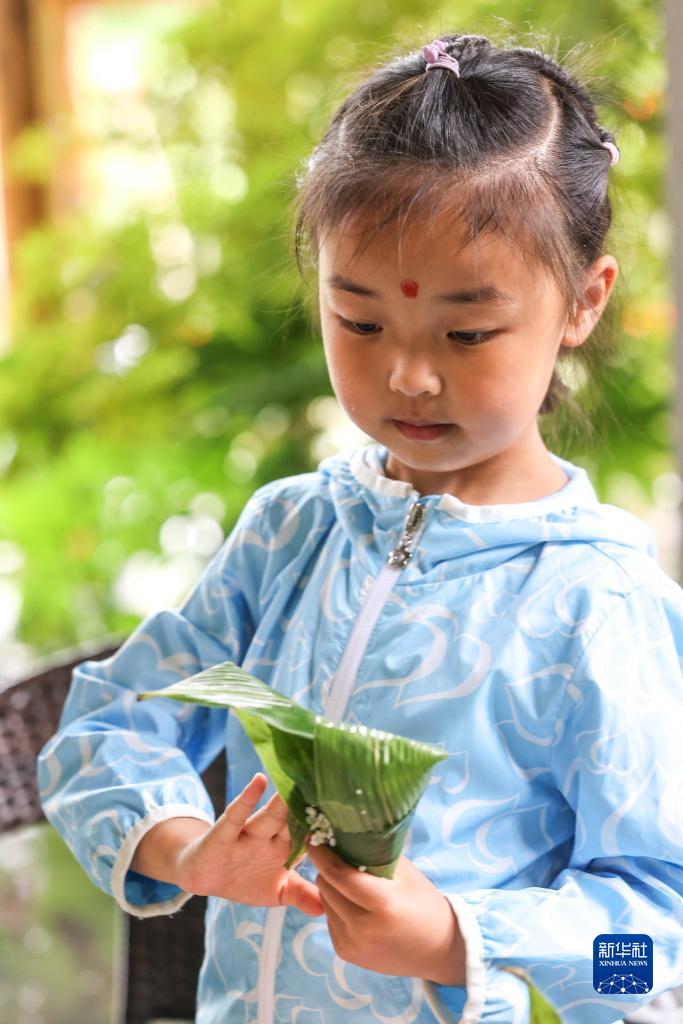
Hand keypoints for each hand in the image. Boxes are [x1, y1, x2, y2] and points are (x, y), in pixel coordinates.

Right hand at [138, 773, 323, 916]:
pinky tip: (259, 781)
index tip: (356, 818)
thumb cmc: (243, 878)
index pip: (311, 836)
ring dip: (285, 801)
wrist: (202, 876)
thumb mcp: (275, 891)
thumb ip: (300, 895)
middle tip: (336, 791)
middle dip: (313, 809)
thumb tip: (327, 909)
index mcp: (286, 848)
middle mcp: (271, 835)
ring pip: (271, 815)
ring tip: (302, 784)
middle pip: (295, 821)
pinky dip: (247, 798)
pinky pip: (236, 815)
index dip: (329, 830)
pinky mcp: (224, 834)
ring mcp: (248, 833)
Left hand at [306, 843, 465, 984]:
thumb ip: (376, 854)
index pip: (338, 873)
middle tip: (337, 856)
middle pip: (326, 886)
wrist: (438, 950)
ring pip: (325, 901)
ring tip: (353, 884)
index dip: (322, 853)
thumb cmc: (425, 905)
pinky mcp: (345, 953)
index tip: (314, 836)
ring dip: (332, 888)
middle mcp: (362, 927)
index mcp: (382, 904)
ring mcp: (351, 943)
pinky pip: (330, 918)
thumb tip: (346, 835)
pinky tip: (356, 905)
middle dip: (327, 868)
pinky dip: (337, 906)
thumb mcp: (406, 874)